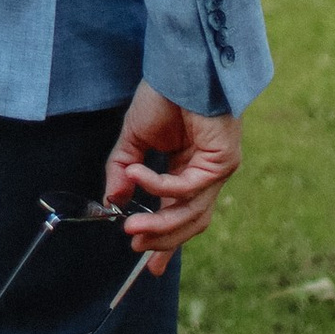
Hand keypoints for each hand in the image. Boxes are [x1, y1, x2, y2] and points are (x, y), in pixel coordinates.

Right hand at [101, 80, 242, 270]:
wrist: (180, 65)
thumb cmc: (161, 96)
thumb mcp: (133, 140)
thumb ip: (123, 172)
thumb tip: (113, 202)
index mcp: (188, 171)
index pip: (180, 216)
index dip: (165, 242)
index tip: (147, 268)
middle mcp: (207, 175)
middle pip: (190, 223)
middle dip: (160, 239)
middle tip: (133, 244)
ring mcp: (217, 170)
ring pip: (192, 213)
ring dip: (159, 225)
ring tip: (128, 227)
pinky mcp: (222, 162)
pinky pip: (186, 188)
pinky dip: (158, 187)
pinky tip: (136, 175)